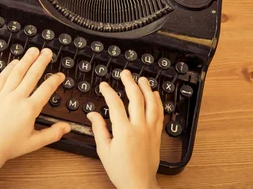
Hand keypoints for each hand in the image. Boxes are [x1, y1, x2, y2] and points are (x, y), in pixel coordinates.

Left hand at [0, 48, 70, 178]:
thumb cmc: (9, 146)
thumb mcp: (35, 142)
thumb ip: (53, 133)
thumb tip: (67, 127)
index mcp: (29, 109)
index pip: (46, 89)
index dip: (55, 80)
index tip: (60, 75)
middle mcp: (17, 99)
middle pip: (32, 75)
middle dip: (41, 61)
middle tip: (48, 52)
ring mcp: (4, 95)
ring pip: (17, 72)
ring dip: (26, 60)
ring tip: (34, 50)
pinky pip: (2, 77)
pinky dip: (9, 68)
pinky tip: (15, 62)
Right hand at [87, 70, 163, 188]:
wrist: (138, 184)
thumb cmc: (121, 170)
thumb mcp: (104, 150)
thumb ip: (99, 129)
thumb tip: (93, 114)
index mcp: (123, 131)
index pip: (116, 104)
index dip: (109, 91)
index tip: (104, 85)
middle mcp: (139, 127)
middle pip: (136, 98)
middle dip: (130, 82)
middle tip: (125, 73)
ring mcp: (150, 130)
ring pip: (151, 103)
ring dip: (146, 89)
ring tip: (142, 79)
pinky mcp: (157, 135)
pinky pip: (160, 114)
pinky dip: (158, 102)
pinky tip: (155, 95)